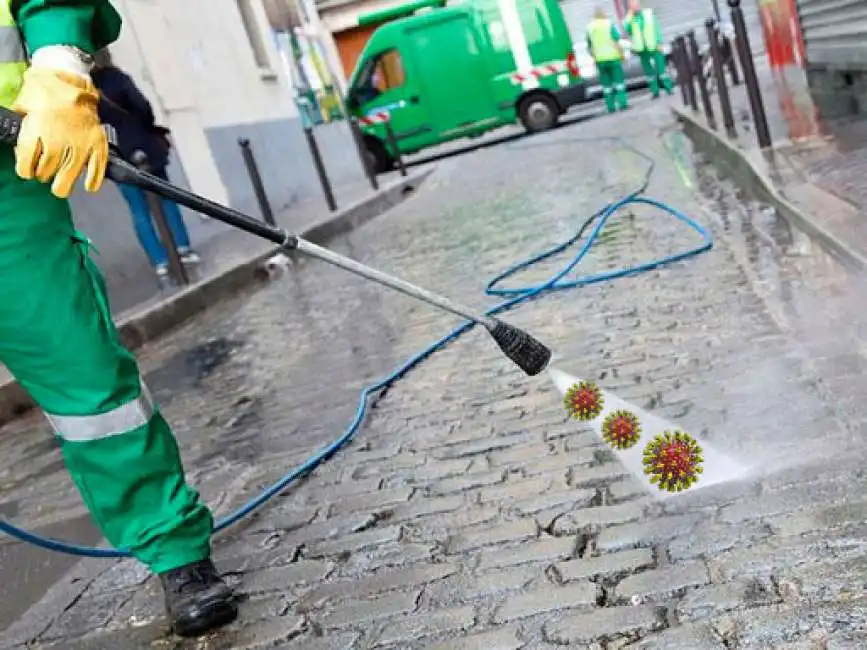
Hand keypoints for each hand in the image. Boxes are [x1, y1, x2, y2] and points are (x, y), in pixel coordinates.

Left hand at [11, 67, 108, 198]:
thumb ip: (19, 123)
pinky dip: (94, 180)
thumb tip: (17, 140)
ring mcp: (79, 142)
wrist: (71, 75)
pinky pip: (97, 167)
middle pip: (46, 171)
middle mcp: (57, 140)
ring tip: (60, 188)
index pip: (26, 163)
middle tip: (44, 174)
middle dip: (43, 175)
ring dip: (63, 184)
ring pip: (69, 174)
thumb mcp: (23, 103)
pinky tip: (89, 187)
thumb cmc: (44, 89)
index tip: (27, 171)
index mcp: (36, 129)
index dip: (24, 171)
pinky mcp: (97, 142)